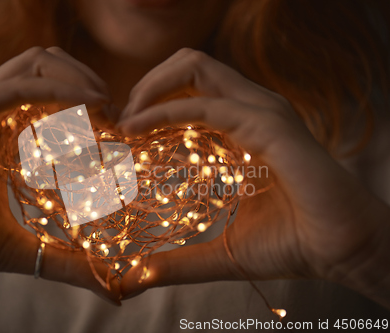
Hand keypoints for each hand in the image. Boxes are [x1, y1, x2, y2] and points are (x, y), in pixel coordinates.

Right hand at [0, 46, 120, 304]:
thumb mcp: (20, 249)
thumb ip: (65, 263)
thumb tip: (112, 293)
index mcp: (6, 136)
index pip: (57, 101)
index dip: (93, 110)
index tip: (120, 135)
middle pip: (51, 68)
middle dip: (91, 84)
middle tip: (118, 116)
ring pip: (37, 62)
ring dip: (78, 77)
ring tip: (106, 105)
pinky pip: (18, 85)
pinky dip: (58, 88)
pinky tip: (88, 105)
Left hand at [117, 48, 389, 307]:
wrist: (341, 252)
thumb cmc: (290, 245)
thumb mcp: (219, 252)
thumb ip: (178, 261)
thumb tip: (136, 279)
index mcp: (240, 126)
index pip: (187, 91)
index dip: (148, 103)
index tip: (120, 133)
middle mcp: (250, 109)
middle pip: (188, 66)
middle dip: (145, 86)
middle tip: (121, 121)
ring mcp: (262, 111)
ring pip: (195, 68)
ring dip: (149, 90)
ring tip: (124, 122)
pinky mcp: (270, 125)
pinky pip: (207, 107)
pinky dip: (164, 112)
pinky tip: (136, 129)